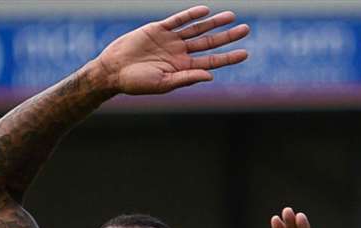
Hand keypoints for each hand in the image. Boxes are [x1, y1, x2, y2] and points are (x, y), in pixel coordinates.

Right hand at [96, 6, 247, 95]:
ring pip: (198, 29)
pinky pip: (179, 20)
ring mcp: (171, 40)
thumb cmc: (137, 83)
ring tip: (231, 16)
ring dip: (214, 22)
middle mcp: (180, 54)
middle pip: (210, 43)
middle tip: (246, 29)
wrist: (114, 70)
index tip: (245, 53)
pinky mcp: (159, 28)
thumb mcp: (164, 84)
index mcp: (184, 69)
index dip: (229, 58)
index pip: (212, 61)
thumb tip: (210, 75)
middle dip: (228, 37)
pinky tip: (205, 10)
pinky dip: (191, 14)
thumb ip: (187, 78)